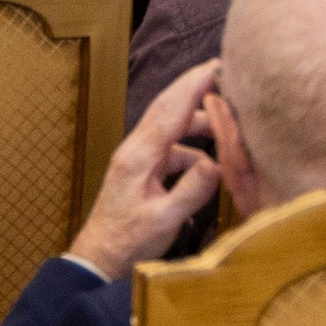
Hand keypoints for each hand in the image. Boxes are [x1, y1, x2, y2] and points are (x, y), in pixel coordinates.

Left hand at [66, 58, 220, 277]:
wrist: (100, 258)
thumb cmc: (128, 242)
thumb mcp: (164, 220)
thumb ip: (190, 191)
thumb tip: (216, 163)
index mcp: (139, 156)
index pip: (170, 111)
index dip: (192, 86)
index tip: (213, 67)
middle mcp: (136, 150)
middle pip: (167, 109)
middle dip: (193, 89)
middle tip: (220, 73)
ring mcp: (137, 159)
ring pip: (171, 130)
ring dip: (196, 125)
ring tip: (225, 126)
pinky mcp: (141, 172)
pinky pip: (170, 151)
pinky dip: (191, 152)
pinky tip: (208, 167)